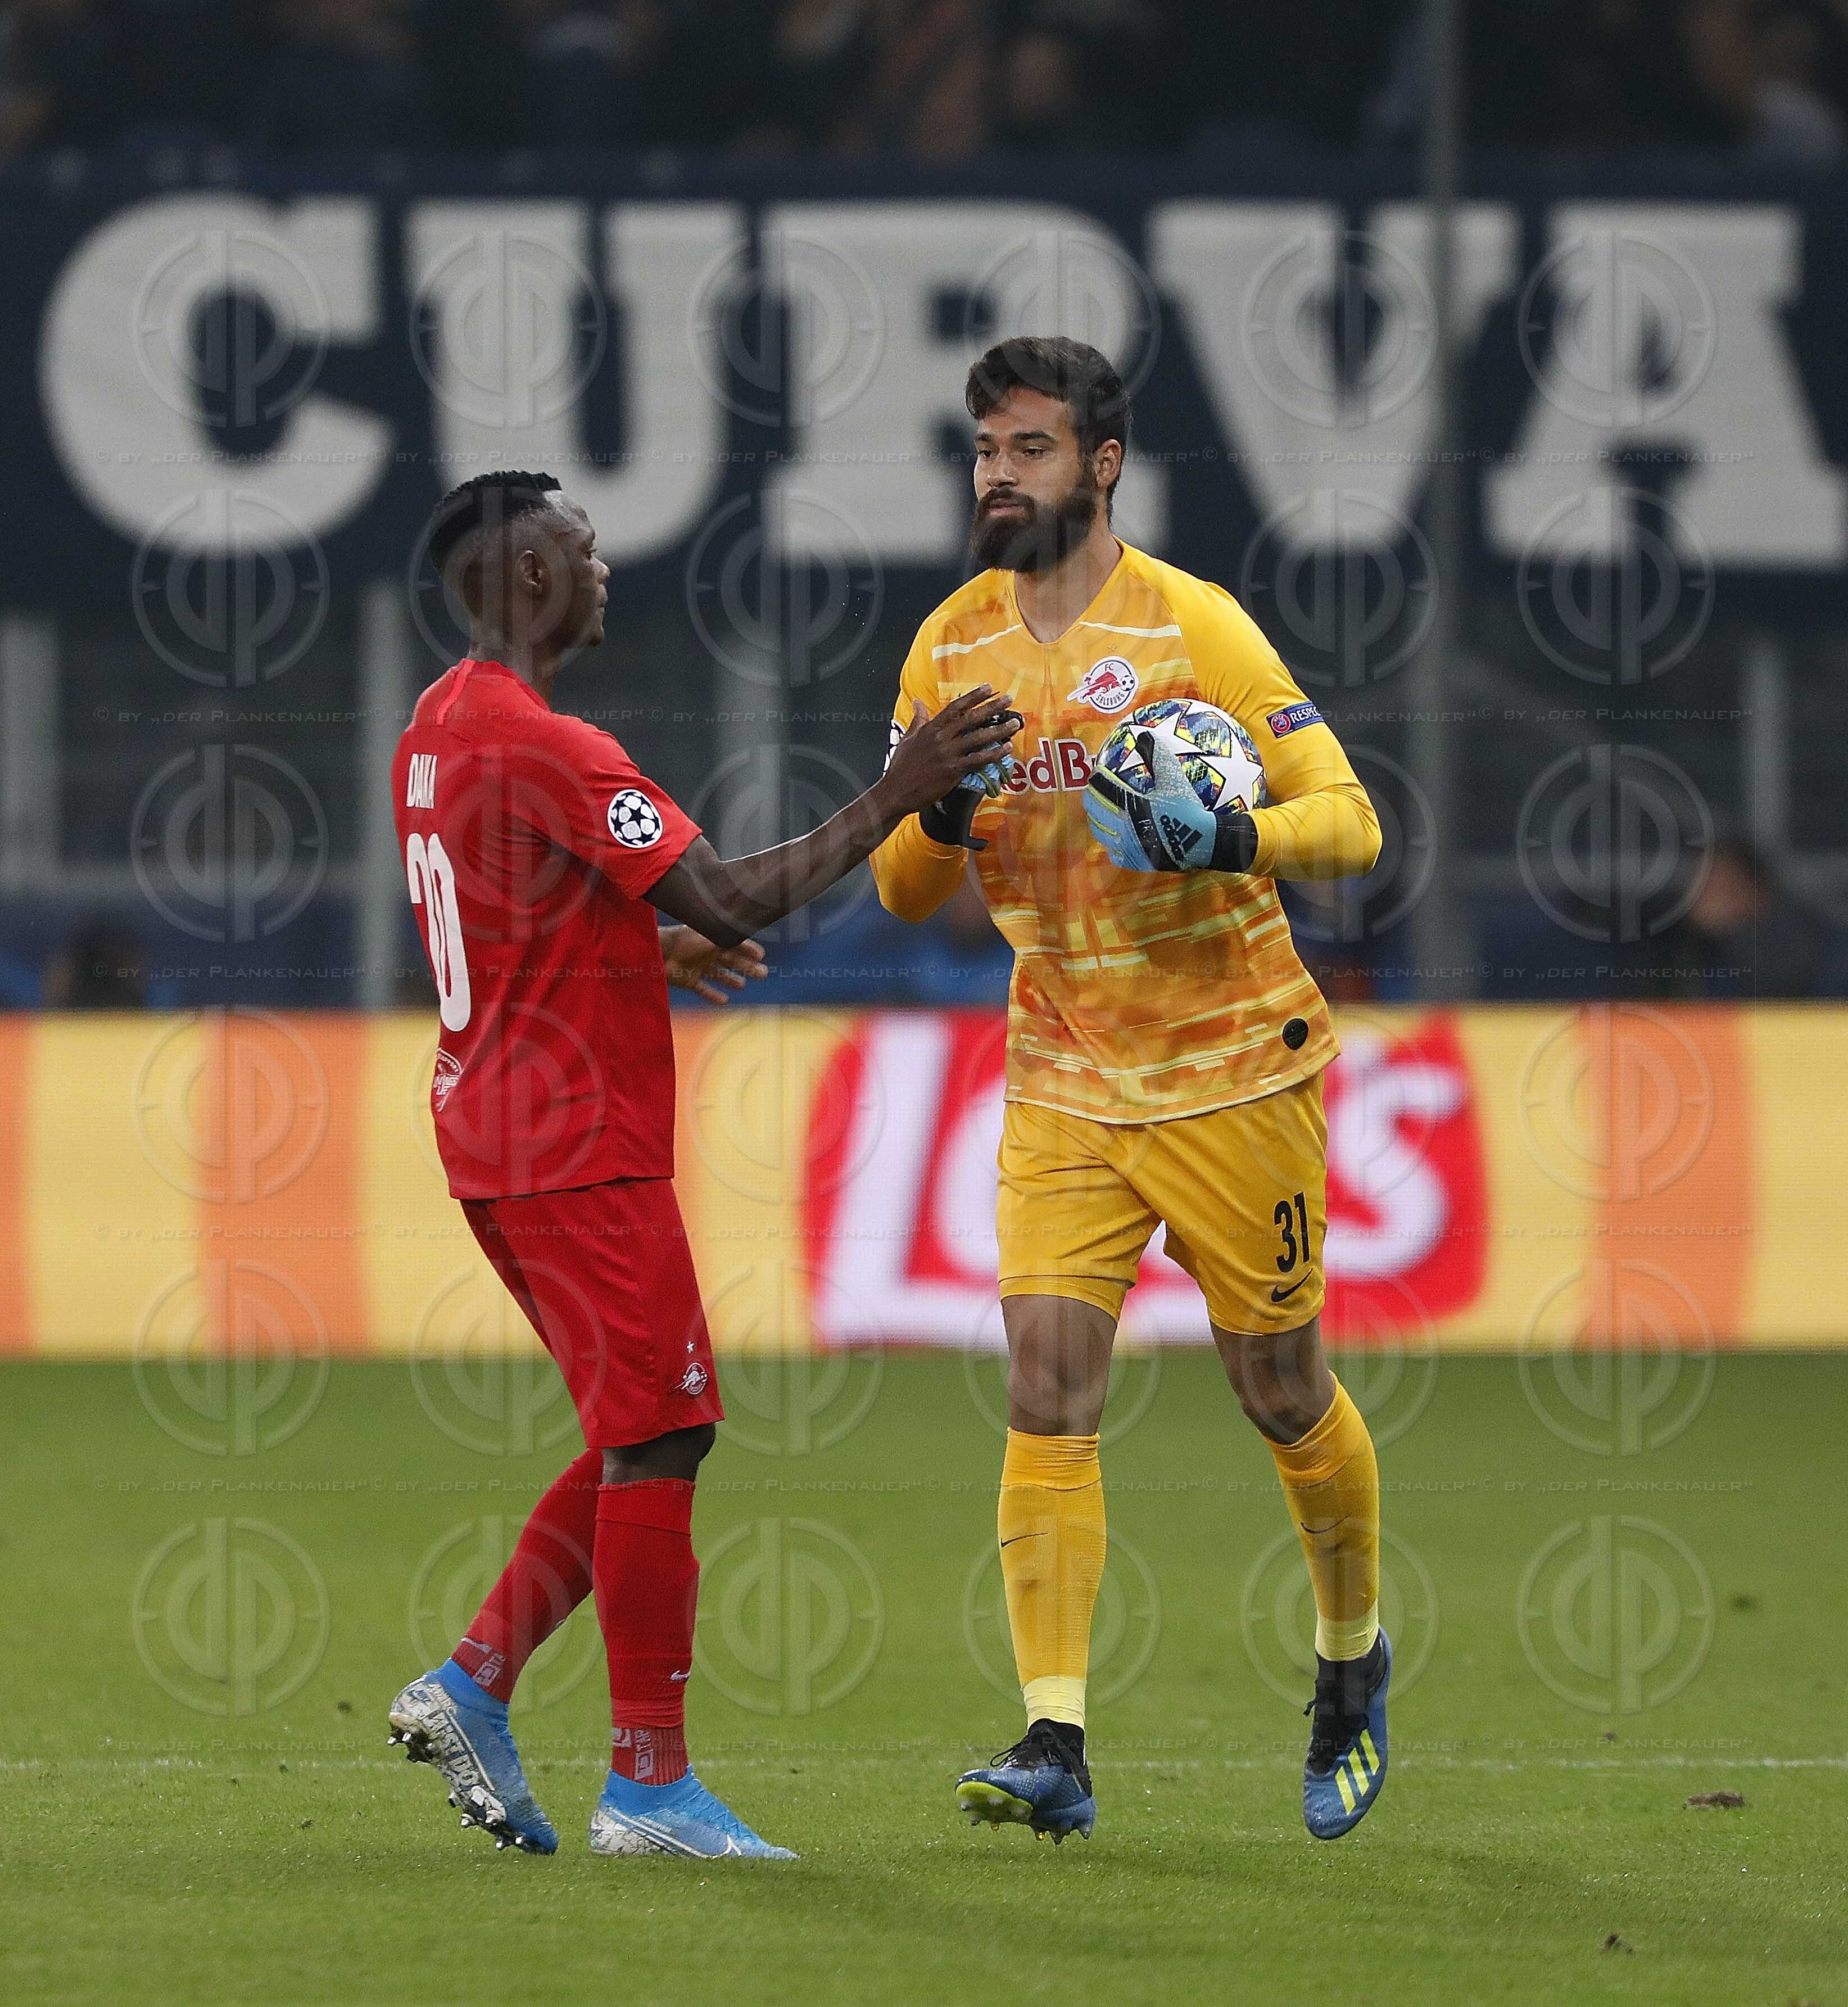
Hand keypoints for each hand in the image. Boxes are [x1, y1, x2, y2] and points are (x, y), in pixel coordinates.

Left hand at [659, 924, 766, 1002]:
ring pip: (718, 974)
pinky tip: (724, 1001)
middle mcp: (707, 952)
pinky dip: (713, 995)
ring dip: (731, 980)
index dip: (749, 949)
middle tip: (763, 974)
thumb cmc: (686, 940)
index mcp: (713, 939)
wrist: (660, 953)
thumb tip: (747, 925)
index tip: (762, 955)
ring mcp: (697, 966)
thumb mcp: (712, 934)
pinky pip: (703, 989)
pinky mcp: (688, 980)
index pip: (735, 944)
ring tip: (742, 986)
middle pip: (731, 961)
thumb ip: (730, 934)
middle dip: (747, 967)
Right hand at [878, 688, 1020, 819]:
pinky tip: (1006, 748)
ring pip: (978, 738)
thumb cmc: (901, 766)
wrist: (896, 791)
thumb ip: (917, 719)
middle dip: (991, 708)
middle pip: (970, 719)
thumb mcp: (907, 738)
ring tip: (1015, 723)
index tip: (988, 687)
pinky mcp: (953, 771)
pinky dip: (994, 753)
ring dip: (999, 730)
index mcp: (930, 729)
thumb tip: (917, 702)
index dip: (973, 696)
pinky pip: (978, 760)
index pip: (955, 707)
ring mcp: (948, 754)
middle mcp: (941, 738)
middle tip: (1008, 700)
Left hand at [1085, 729, 1254, 873]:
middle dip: (1092, 798)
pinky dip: (1110, 843)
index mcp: (1129, 805)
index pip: (1101, 790)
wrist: (1201, 841)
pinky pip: (1112, 853)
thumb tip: (1145, 735)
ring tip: (1101, 812)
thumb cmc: (1187, 809)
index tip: (1098, 773)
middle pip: (1094, 811)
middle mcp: (1122, 826)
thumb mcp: (1174, 778)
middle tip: (1096, 791)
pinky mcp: (1133, 861)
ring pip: (1100, 832)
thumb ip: (1158, 756)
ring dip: (1097, 819)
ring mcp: (1126, 846)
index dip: (1097, 779)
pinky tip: (1116, 836)